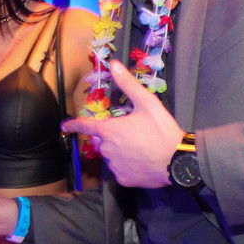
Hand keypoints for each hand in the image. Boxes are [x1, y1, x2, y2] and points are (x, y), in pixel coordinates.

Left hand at [62, 61, 183, 187]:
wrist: (178, 161)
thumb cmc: (162, 131)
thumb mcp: (147, 103)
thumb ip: (128, 84)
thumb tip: (114, 65)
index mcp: (109, 131)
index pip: (85, 126)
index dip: (73, 125)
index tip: (65, 126)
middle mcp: (107, 149)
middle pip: (103, 141)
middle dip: (113, 136)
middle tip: (134, 134)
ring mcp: (114, 166)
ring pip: (111, 156)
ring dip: (120, 151)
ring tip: (141, 148)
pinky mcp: (122, 179)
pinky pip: (120, 170)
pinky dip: (127, 166)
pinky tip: (141, 161)